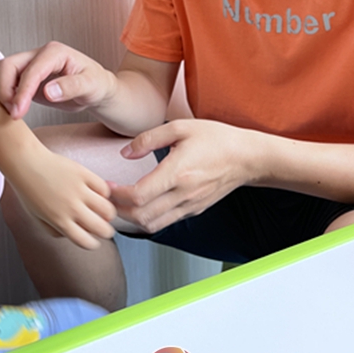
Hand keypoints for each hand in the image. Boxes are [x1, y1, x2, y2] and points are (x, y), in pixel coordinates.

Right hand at [0, 41, 114, 119]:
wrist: (96, 89)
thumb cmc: (96, 84)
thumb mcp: (92, 85)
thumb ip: (72, 86)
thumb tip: (49, 91)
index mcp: (54, 52)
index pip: (30, 70)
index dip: (22, 91)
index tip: (18, 111)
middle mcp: (38, 55)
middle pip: (7, 65)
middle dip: (4, 90)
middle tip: (13, 113)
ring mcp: (29, 65)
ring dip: (0, 90)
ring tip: (11, 110)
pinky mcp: (24, 77)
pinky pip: (2, 79)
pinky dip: (0, 92)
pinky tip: (10, 106)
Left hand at [8, 147, 117, 249]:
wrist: (26, 163)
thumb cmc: (29, 189)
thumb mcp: (36, 217)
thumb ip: (53, 231)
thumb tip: (70, 235)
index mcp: (59, 221)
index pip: (86, 242)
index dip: (93, 244)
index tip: (94, 240)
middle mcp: (71, 208)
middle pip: (102, 229)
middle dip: (106, 231)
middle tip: (105, 227)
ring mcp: (79, 190)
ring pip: (108, 209)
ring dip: (108, 213)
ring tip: (104, 210)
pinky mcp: (83, 174)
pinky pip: (104, 188)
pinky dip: (104, 192)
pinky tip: (97, 192)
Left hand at [108, 119, 262, 232]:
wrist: (247, 157)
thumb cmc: (216, 139)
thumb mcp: (180, 127)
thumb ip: (148, 139)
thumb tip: (125, 153)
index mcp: (178, 173)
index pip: (139, 196)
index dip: (117, 195)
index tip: (106, 185)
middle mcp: (183, 194)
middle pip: (141, 217)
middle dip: (118, 210)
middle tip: (106, 197)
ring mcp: (190, 205)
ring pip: (152, 225)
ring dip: (131, 218)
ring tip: (119, 203)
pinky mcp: (194, 210)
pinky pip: (165, 222)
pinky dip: (147, 218)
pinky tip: (139, 205)